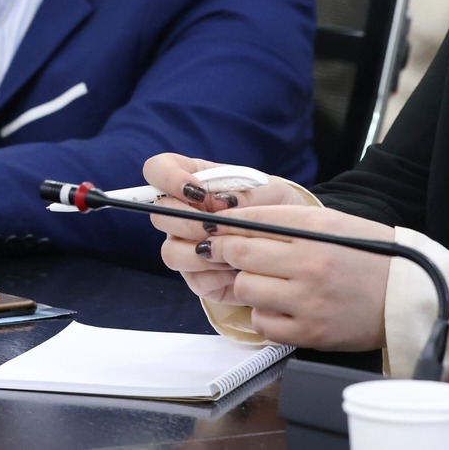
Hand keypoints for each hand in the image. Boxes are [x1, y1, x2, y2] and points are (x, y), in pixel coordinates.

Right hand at [141, 153, 312, 308]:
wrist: (291, 243)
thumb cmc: (275, 207)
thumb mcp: (270, 192)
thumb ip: (247, 193)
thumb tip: (225, 202)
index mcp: (193, 181)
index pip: (157, 169)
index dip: (167, 178)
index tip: (197, 192)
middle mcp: (182, 213)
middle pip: (159, 215)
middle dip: (189, 223)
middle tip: (218, 226)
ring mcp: (185, 245)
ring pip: (170, 252)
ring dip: (203, 252)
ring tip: (233, 250)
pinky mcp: (197, 276)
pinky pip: (194, 279)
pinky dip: (218, 275)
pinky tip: (239, 269)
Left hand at [194, 204, 394, 350]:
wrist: (407, 295)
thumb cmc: (370, 255)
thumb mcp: (333, 223)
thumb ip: (287, 220)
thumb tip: (238, 220)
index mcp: (317, 232)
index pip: (254, 222)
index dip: (225, 224)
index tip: (213, 226)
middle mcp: (311, 265)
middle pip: (240, 253)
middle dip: (222, 249)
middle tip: (219, 249)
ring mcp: (309, 303)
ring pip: (246, 288)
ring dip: (245, 282)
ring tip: (260, 279)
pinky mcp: (310, 334)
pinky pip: (262, 323)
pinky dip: (263, 313)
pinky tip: (277, 305)